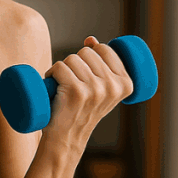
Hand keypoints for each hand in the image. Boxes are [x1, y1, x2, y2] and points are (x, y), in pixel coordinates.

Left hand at [43, 35, 134, 154]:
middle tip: (73, 83)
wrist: (67, 138)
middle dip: (75, 63)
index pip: (105, 49)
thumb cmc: (82, 110)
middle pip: (86, 52)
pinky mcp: (76, 92)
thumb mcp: (100, 88)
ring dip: (62, 69)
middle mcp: (113, 86)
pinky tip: (53, 87)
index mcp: (126, 84)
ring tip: (63, 87)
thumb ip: (101, 63)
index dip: (90, 55)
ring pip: (71, 58)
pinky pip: (59, 66)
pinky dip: (51, 74)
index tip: (87, 74)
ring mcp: (95, 89)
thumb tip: (90, 39)